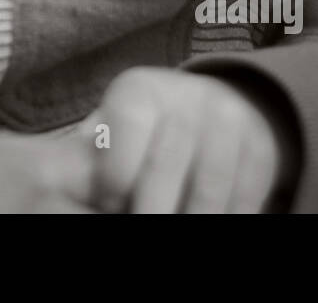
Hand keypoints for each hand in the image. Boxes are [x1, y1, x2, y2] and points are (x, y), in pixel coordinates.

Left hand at [84, 67, 299, 212]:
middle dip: (151, 210)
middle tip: (141, 224)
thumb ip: (85, 162)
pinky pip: (244, 199)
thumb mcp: (108, 137)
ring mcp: (230, 120)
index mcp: (139, 90)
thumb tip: (55, 188)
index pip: (126, 127)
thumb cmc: (140, 139)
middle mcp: (188, 96)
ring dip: (191, 219)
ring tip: (173, 227)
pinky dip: (225, 219)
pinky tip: (202, 222)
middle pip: (167, 164)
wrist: (211, 114)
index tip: (109, 202)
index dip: (114, 175)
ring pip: (209, 189)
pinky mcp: (261, 148)